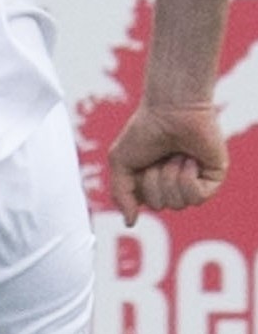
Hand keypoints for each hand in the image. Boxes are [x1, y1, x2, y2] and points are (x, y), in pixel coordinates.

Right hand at [109, 100, 227, 224]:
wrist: (170, 111)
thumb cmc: (144, 131)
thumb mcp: (120, 163)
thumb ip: (121, 195)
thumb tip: (130, 223)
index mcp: (154, 181)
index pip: (148, 204)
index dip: (140, 186)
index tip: (141, 163)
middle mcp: (176, 183)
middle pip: (162, 205)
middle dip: (154, 180)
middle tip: (158, 157)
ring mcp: (196, 181)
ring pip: (180, 203)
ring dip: (170, 176)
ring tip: (175, 155)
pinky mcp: (213, 178)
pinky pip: (198, 197)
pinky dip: (187, 179)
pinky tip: (189, 160)